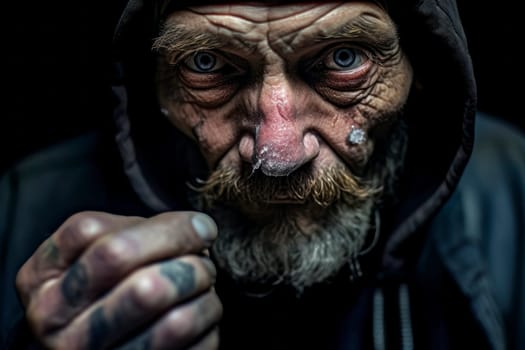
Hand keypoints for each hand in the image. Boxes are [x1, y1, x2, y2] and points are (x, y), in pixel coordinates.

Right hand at [16, 211, 221, 348]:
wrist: (83, 334)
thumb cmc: (94, 279)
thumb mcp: (87, 247)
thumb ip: (129, 231)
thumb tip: (198, 228)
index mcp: (41, 281)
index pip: (112, 247)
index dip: (170, 229)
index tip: (198, 225)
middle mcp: (57, 328)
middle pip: (147, 290)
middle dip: (190, 265)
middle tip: (203, 257)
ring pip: (176, 325)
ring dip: (203, 297)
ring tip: (204, 281)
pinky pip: (195, 348)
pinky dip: (208, 322)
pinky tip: (199, 308)